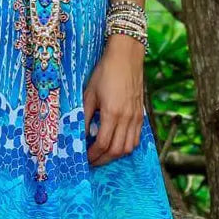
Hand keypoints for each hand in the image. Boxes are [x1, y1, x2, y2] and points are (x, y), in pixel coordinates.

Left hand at [83, 33, 144, 166]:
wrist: (126, 56)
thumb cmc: (105, 72)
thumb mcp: (89, 93)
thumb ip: (84, 116)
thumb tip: (78, 134)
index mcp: (112, 113)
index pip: (102, 144)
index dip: (92, 155)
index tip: (84, 158)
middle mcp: (127, 118)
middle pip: (116, 150)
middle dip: (103, 160)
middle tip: (92, 161)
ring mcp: (136, 117)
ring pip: (128, 147)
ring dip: (115, 155)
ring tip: (103, 155)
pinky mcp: (141, 114)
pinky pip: (136, 138)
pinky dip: (126, 146)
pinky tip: (116, 144)